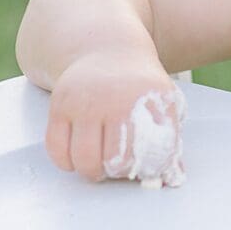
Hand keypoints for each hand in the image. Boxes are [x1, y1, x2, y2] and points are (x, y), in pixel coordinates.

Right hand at [45, 51, 185, 185]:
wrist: (108, 50)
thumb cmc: (139, 87)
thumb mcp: (162, 102)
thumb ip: (169, 139)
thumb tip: (173, 178)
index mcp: (150, 98)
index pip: (154, 150)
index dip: (151, 168)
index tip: (146, 169)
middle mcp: (116, 99)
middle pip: (115, 160)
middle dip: (118, 173)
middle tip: (119, 169)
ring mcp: (85, 101)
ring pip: (84, 158)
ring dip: (92, 172)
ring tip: (99, 166)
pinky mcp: (60, 104)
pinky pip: (57, 148)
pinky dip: (66, 163)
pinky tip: (77, 159)